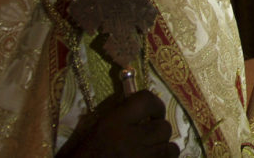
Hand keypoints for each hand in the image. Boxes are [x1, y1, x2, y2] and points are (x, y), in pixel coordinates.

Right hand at [56, 90, 178, 157]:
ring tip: (150, 149)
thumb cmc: (82, 154)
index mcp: (113, 124)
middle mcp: (130, 140)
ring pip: (170, 148)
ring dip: (162, 147)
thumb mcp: (95, 128)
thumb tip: (144, 105)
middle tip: (148, 134)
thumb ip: (120, 114)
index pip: (145, 101)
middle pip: (164, 127)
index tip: (152, 111)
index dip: (154, 104)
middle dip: (158, 129)